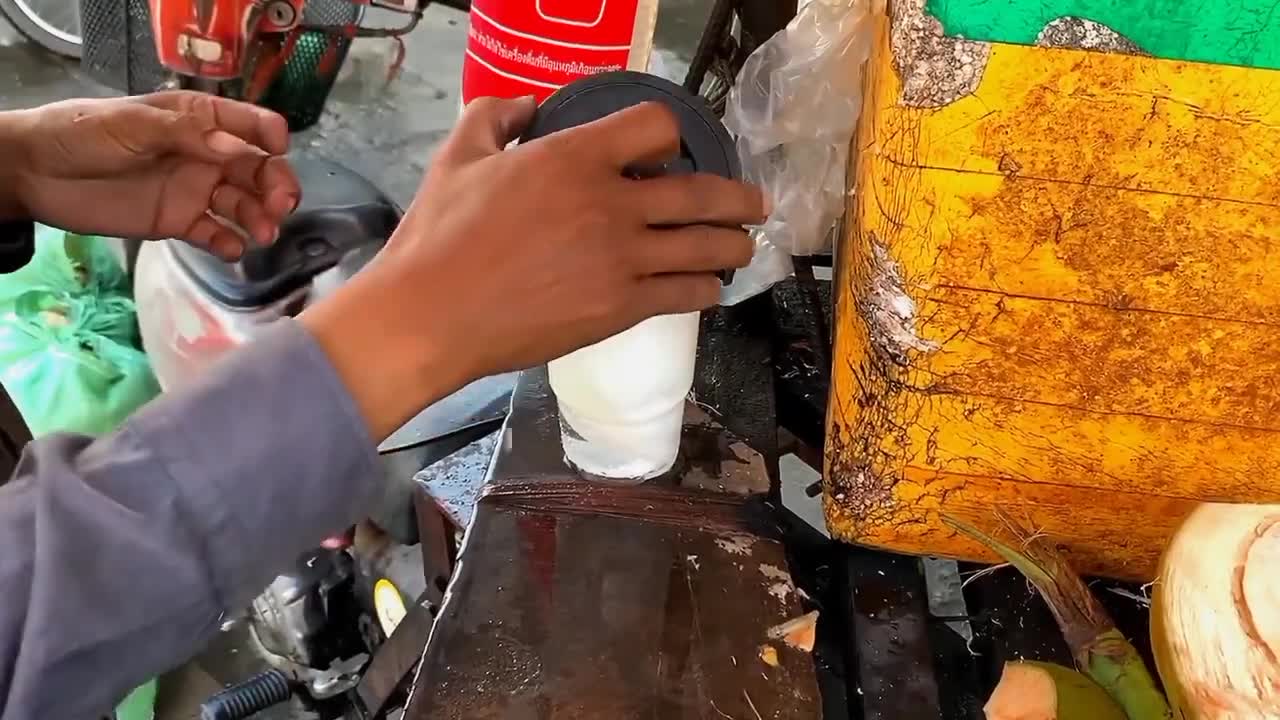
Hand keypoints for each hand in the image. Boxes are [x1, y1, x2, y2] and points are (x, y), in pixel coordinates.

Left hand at [2, 92, 299, 259]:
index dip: (269, 135)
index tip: (279, 149)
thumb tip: (237, 150)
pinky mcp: (178, 222)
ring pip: (241, 203)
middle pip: (255, 169)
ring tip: (263, 234)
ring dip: (259, 217)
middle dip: (275, 186)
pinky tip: (233, 250)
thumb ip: (186, 135)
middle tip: (281, 207)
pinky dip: (228, 243)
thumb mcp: (132, 125)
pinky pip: (213, 233)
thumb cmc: (82, 134)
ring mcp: (194, 190)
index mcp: (197, 121)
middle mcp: (205, 156)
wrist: (37, 173)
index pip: (247, 125)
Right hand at [302, 96, 766, 438]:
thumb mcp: (459, 156)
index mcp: (574, 158)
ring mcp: (623, 260)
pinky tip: (708, 288)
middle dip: (739, 198)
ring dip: (734, 245)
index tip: (671, 149)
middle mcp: (612, 204)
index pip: (656, 127)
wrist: (432, 315)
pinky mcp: (622, 309)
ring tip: (744, 246)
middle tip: (755, 203)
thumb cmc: (439, 235)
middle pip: (702, 192)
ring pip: (706, 247)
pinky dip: (705, 289)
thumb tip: (525, 106)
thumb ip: (494, 117)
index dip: (669, 133)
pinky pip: (685, 294)